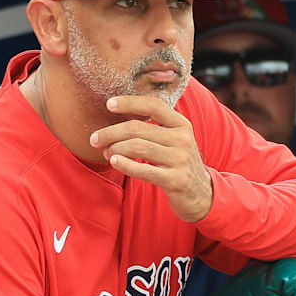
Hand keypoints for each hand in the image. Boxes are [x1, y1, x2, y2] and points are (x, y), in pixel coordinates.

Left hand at [90, 96, 212, 221]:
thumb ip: (155, 127)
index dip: (130, 102)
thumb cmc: (178, 163)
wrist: (200, 193)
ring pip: (137, 147)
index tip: (109, 104)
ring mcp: (180, 160)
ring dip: (114, 149)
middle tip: (95, 139)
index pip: (153, 105)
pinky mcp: (175, 180)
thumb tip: (118, 117)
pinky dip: (124, 165)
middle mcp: (182, 139)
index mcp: (181, 124)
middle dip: (111, 132)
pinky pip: (143, 170)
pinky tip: (114, 162)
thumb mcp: (174, 140)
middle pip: (138, 128)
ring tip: (105, 153)